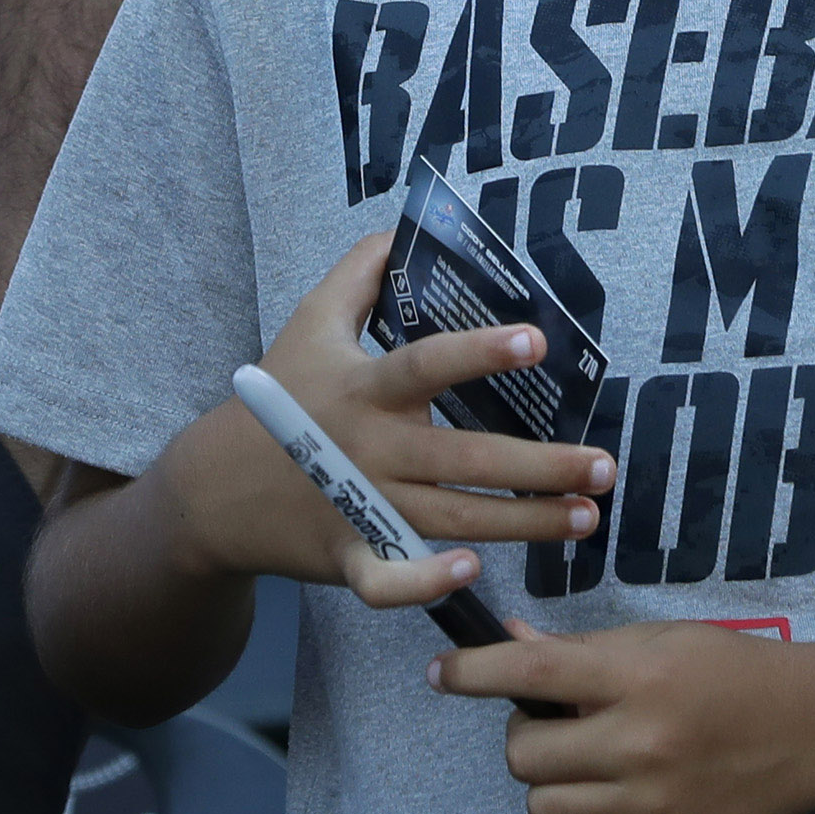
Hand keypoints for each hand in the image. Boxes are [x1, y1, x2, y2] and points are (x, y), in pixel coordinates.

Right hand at [178, 233, 610, 607]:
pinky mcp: (350, 557)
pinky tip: (477, 572)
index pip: (426, 365)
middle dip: (542, 466)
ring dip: (526, 521)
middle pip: (464, 459)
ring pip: (455, 519)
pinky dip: (425, 582)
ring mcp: (360, 508)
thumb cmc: (275, 399)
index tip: (536, 341)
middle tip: (603, 466)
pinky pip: (389, 580)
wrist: (211, 491)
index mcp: (363, 389)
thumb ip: (359, 274)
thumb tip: (403, 231)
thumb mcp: (308, 323)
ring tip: (586, 516)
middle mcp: (370, 450)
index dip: (479, 352)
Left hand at [434, 618, 814, 813]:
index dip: (471, 672)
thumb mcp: (661, 641)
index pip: (528, 672)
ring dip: (550, 787)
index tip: (442, 673)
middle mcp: (639, 740)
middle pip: (524, 753)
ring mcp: (651, 802)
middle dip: (528, 737)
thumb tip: (506, 640)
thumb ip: (583, 649)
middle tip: (558, 725)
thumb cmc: (735, 672)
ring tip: (585, 769)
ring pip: (543, 807)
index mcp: (635, 676)